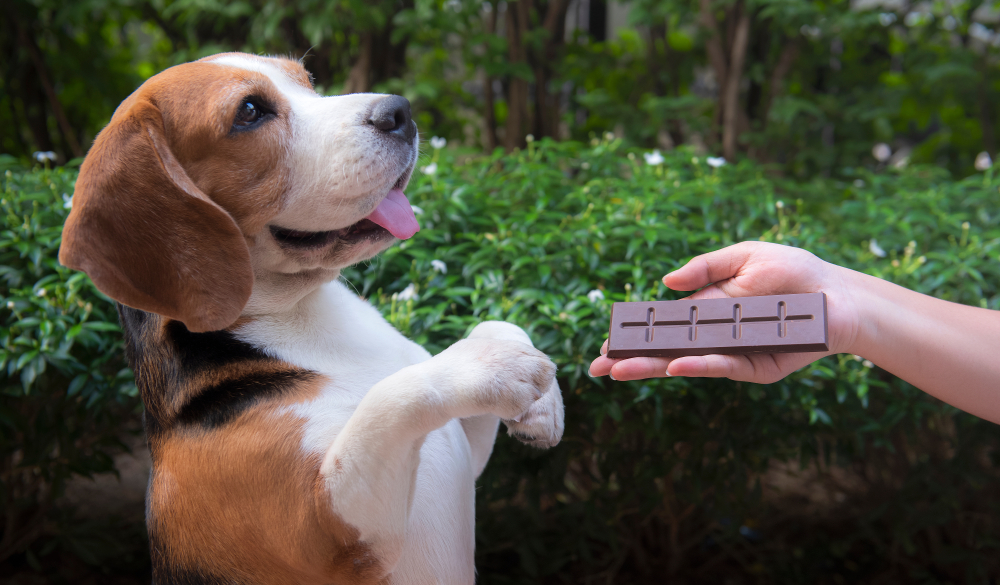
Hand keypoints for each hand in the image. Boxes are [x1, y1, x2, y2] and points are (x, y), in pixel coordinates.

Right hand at [589, 241, 864, 382]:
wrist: (841, 295)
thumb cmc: (797, 273)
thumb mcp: (746, 256)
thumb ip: (706, 267)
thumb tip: (667, 284)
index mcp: (708, 310)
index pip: (663, 326)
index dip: (635, 334)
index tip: (607, 343)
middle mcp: (716, 336)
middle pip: (666, 350)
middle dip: (632, 358)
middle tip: (598, 367)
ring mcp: (734, 354)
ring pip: (687, 362)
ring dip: (653, 367)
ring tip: (620, 371)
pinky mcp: (757, 368)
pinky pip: (724, 366)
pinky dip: (699, 365)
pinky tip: (674, 366)